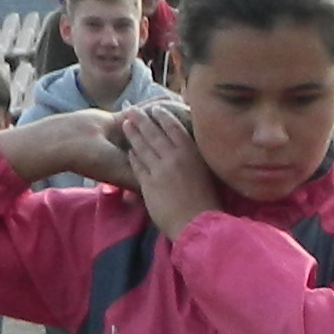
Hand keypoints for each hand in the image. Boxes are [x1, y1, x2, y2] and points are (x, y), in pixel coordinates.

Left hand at [121, 102, 216, 235]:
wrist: (196, 224)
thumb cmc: (208, 202)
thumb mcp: (207, 173)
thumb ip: (195, 159)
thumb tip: (190, 150)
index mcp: (191, 153)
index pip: (173, 127)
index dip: (162, 116)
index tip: (155, 109)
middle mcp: (174, 157)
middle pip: (154, 133)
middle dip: (141, 119)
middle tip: (131, 110)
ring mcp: (159, 170)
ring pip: (142, 147)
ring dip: (132, 134)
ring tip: (125, 124)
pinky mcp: (148, 184)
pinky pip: (138, 166)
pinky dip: (133, 156)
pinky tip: (129, 151)